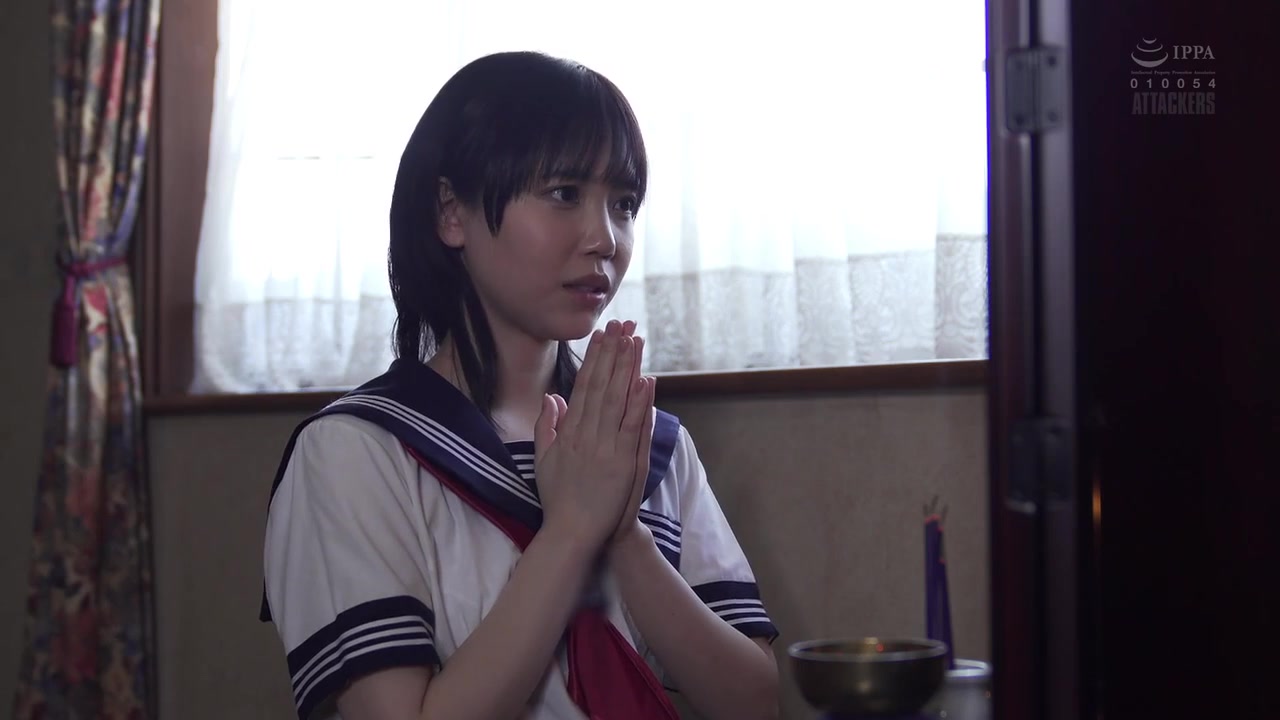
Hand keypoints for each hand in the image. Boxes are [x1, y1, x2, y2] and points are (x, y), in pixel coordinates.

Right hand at [534, 320, 650, 552]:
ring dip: (626, 368)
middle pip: (600, 385)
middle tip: (620, 324)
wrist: (572, 532)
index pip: (582, 387)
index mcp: (568, 432)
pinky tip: (645, 380)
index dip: (593, 359)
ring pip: (616, 399)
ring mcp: (604, 447)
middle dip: (611, 353)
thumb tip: (551, 397)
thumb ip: (546, 426)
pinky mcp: (622, 461)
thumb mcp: (543, 460)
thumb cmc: (559, 499)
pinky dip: (638, 402)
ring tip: (634, 340)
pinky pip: (631, 426)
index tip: (600, 335)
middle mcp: (585, 434)